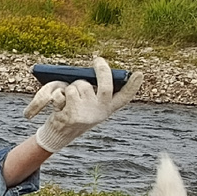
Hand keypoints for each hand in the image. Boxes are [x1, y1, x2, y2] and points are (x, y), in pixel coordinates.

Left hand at [24, 57, 141, 152]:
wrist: (57, 136)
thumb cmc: (71, 115)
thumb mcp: (87, 107)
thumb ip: (93, 94)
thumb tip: (91, 75)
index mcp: (106, 110)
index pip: (123, 98)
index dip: (133, 86)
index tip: (139, 74)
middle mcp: (99, 112)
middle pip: (106, 86)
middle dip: (102, 70)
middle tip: (98, 60)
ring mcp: (87, 114)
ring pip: (81, 85)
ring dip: (72, 86)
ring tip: (67, 98)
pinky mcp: (73, 115)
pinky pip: (67, 92)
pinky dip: (59, 92)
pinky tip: (59, 103)